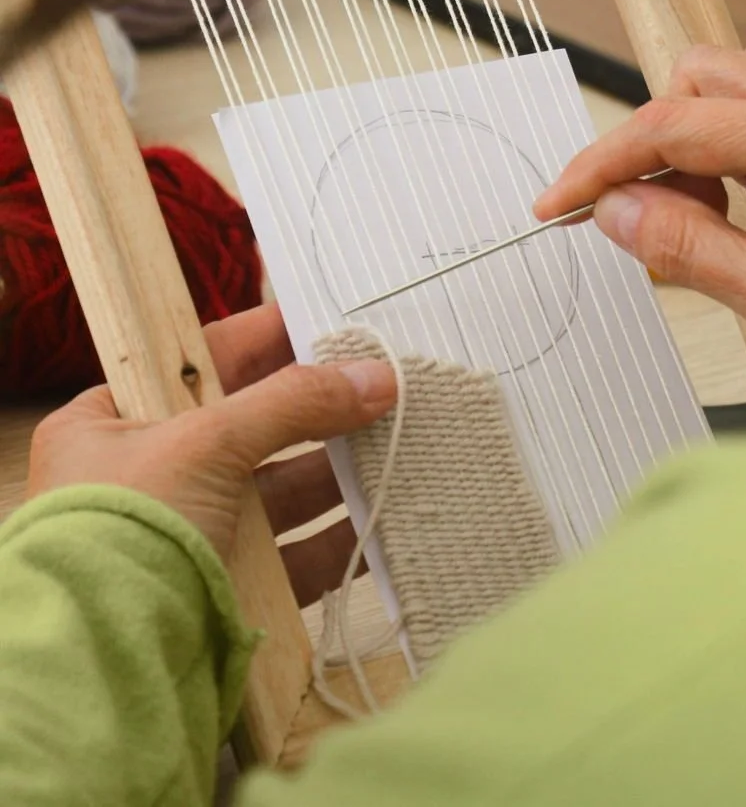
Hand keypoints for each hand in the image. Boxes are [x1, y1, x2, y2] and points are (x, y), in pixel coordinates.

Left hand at [26, 305, 396, 605]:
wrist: (100, 671)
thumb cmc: (124, 536)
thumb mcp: (206, 443)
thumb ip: (294, 402)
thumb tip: (376, 376)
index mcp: (114, 421)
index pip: (203, 360)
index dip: (269, 339)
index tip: (331, 323)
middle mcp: (149, 475)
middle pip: (252, 425)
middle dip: (318, 409)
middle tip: (382, 385)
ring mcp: (190, 536)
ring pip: (278, 491)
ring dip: (337, 472)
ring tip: (395, 446)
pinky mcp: (223, 590)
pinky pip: (293, 556)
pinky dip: (338, 538)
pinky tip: (382, 518)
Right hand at [535, 41, 745, 393]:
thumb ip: (692, 249)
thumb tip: (615, 212)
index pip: (674, 126)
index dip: (601, 163)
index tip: (559, 202)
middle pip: (700, 77)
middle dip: (653, 141)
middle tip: (646, 218)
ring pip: (737, 78)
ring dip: (698, 134)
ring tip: (705, 213)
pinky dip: (742, 138)